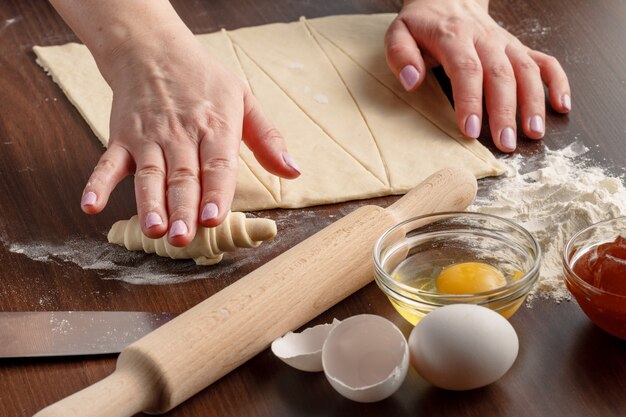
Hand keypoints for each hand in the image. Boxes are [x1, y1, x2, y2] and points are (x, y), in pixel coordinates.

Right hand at [80, 29, 299, 246]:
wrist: (152, 50)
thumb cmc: (203, 79)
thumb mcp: (244, 98)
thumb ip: (268, 138)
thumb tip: (294, 171)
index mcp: (215, 127)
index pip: (217, 164)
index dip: (216, 192)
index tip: (214, 218)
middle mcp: (181, 134)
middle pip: (182, 176)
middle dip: (183, 209)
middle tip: (184, 237)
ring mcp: (148, 137)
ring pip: (149, 175)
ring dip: (150, 204)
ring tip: (154, 230)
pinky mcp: (122, 138)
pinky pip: (108, 163)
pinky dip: (99, 184)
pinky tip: (91, 206)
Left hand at [385, 0, 570, 151]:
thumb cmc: (422, 24)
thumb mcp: (399, 34)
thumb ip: (401, 55)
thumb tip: (411, 81)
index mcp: (454, 36)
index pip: (466, 69)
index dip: (470, 100)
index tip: (471, 130)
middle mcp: (485, 38)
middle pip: (501, 74)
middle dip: (505, 111)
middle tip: (506, 143)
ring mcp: (505, 42)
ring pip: (526, 70)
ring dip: (534, 102)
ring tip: (534, 133)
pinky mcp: (517, 47)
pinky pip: (544, 61)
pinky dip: (557, 82)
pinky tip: (562, 106)